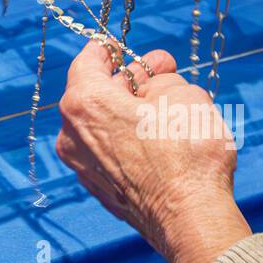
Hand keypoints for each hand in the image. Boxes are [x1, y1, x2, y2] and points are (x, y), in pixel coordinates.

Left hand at [55, 42, 250, 262]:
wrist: (190, 218)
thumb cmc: (186, 152)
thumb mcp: (183, 94)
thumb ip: (161, 79)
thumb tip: (154, 79)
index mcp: (84, 103)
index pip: (88, 61)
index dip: (108, 48)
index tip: (121, 44)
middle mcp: (72, 135)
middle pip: (96, 94)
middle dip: (130, 80)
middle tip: (161, 71)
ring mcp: (83, 166)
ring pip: (104, 124)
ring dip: (130, 111)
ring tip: (166, 104)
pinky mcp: (100, 190)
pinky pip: (110, 151)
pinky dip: (128, 139)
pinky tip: (157, 137)